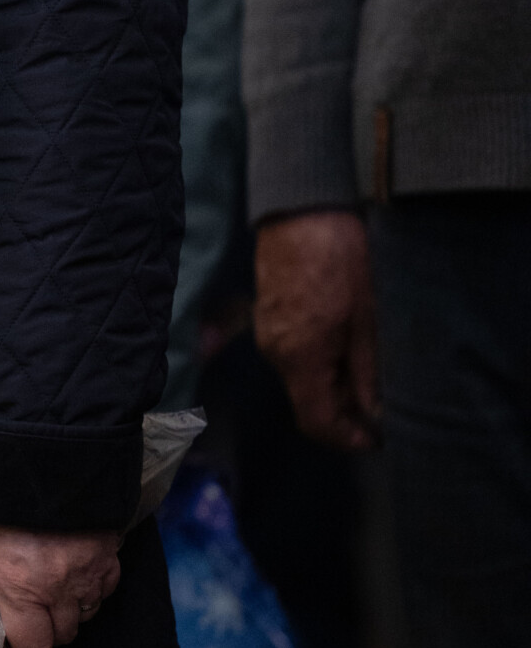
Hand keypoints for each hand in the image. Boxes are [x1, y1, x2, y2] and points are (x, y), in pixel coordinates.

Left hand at [0, 523, 121, 647]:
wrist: (39, 456)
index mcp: (20, 590)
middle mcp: (58, 590)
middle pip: (63, 636)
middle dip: (48, 632)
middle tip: (35, 615)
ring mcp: (88, 574)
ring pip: (86, 615)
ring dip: (71, 611)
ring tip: (55, 592)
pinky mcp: (109, 556)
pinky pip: (106, 589)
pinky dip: (94, 589)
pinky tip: (78, 575)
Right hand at [255, 210, 380, 451]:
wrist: (301, 209)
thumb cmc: (339, 258)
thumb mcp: (368, 318)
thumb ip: (367, 372)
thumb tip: (374, 413)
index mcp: (299, 358)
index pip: (315, 422)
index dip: (346, 438)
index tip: (375, 437)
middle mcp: (275, 353)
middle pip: (306, 402)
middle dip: (344, 410)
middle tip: (381, 400)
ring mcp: (266, 333)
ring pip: (300, 378)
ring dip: (332, 383)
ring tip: (367, 364)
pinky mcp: (267, 316)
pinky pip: (292, 354)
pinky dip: (318, 361)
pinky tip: (344, 340)